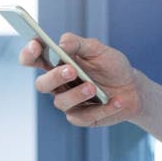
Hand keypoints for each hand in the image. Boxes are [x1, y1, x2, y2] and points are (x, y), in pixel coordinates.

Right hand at [19, 32, 143, 126]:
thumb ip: (80, 44)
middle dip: (54, 77)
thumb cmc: (112, 66)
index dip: (29, 54)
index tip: (36, 46)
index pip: (33, 59)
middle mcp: (59, 85)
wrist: (133, 89)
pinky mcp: (81, 117)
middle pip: (42, 84)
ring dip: (77, 94)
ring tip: (94, 88)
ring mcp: (69, 102)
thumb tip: (61, 43)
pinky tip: (116, 101)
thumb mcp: (99, 50)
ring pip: (61, 102)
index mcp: (58, 64)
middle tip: (71, 70)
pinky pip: (83, 117)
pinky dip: (101, 109)